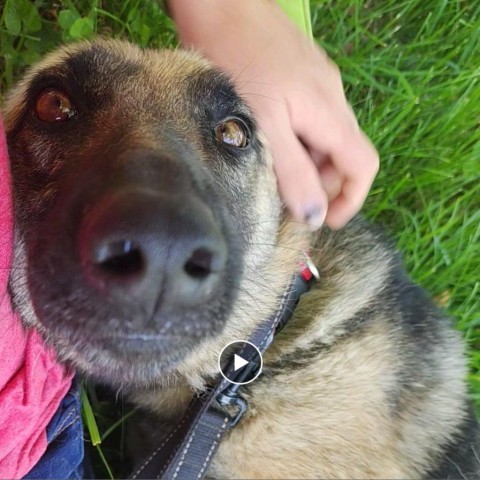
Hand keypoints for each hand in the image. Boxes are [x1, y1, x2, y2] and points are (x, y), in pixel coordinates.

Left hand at [169, 0, 378, 228]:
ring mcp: (315, 83)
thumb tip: (315, 215)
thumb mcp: (264, 125)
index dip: (351, 199)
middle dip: (322, 185)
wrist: (220, 0)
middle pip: (344, 154)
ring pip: (324, 137)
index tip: (325, 222)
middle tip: (287, 200)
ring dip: (307, 164)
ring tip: (271, 174)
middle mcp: (332, 98)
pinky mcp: (297, 74)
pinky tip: (267, 142)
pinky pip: (308, 118)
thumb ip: (292, 172)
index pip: (363, 165)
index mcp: (329, 113)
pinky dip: (296, 141)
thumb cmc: (237, 60)